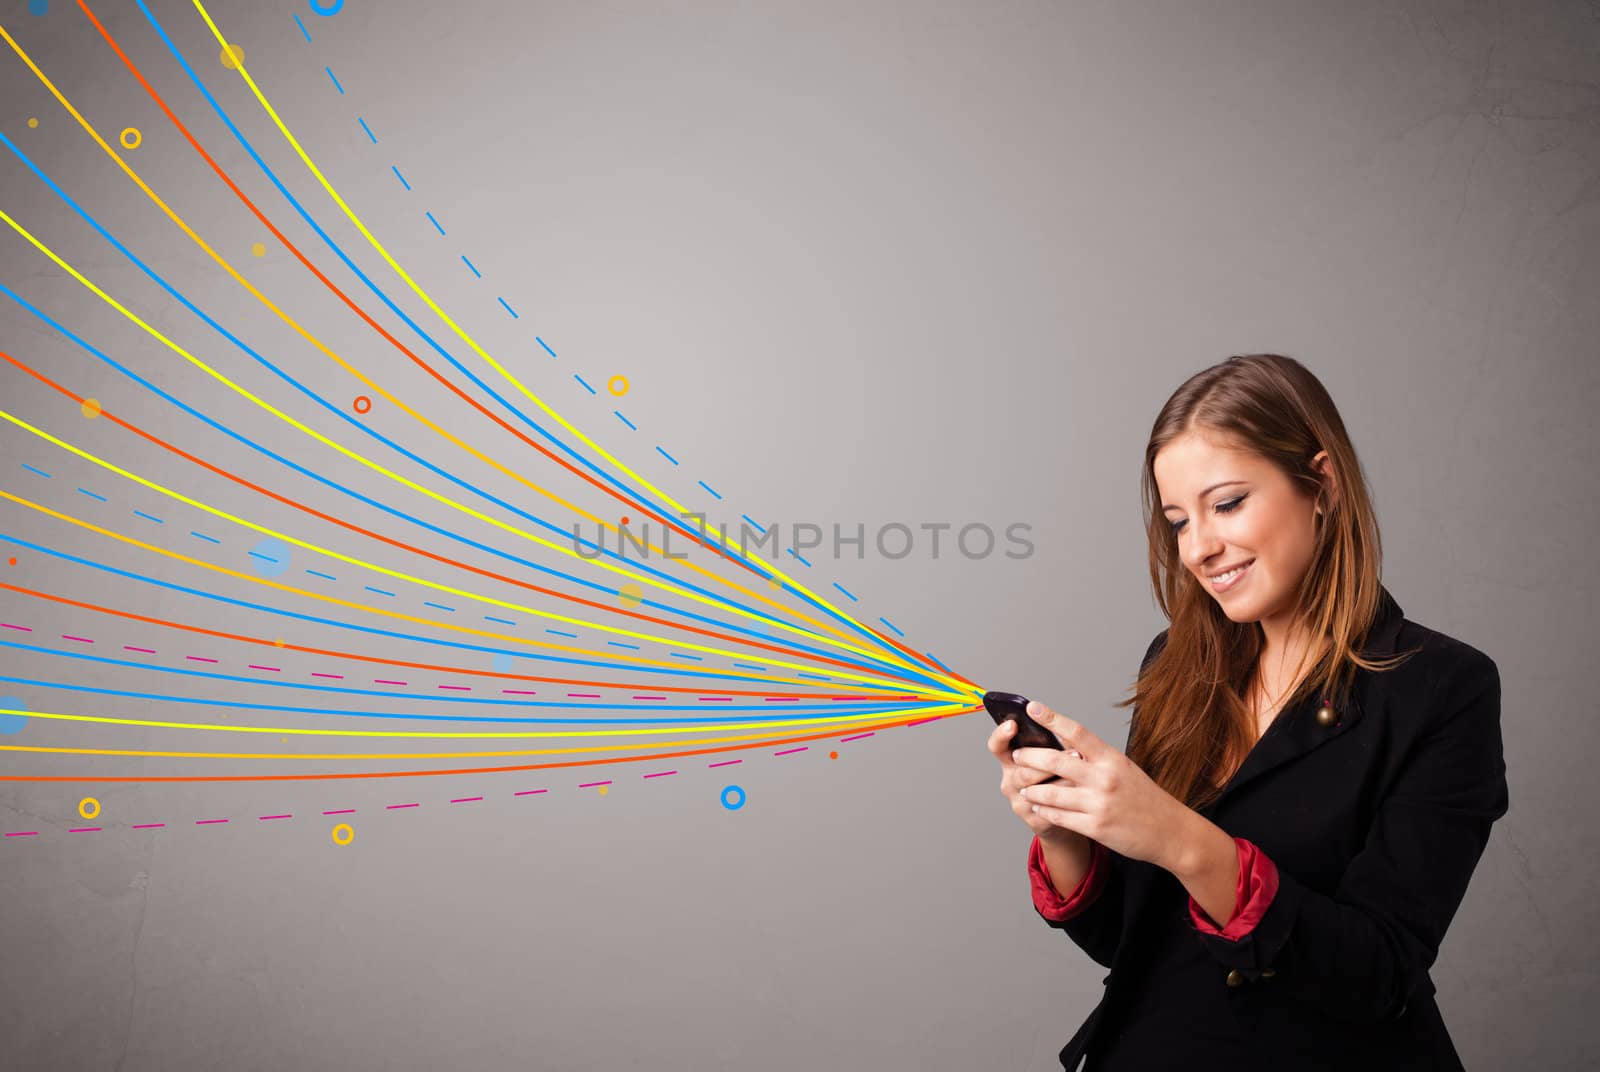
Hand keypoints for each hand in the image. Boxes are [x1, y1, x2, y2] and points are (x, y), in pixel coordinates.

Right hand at [986, 714, 1087, 839]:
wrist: (1066, 813)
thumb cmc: (1058, 777)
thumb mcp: (1052, 755)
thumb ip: (1052, 741)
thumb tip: (1061, 724)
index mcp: (1011, 760)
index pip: (997, 745)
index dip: (1001, 735)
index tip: (1012, 724)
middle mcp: (1010, 780)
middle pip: (1021, 767)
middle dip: (1047, 758)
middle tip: (1073, 752)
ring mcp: (1019, 801)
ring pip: (1034, 787)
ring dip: (1059, 777)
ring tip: (1079, 771)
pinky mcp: (1032, 818)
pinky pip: (1047, 807)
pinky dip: (1064, 797)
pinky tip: (1077, 792)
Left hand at [1007, 699, 1193, 871]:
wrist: (1171, 831)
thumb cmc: (1145, 797)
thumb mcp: (1124, 768)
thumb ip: (1096, 758)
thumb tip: (1065, 743)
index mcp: (1111, 759)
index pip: (1077, 732)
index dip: (1052, 718)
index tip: (1032, 707)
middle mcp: (1104, 778)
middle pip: (1056, 760)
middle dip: (1030, 756)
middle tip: (1017, 754)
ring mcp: (1099, 803)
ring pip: (1051, 791)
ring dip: (1032, 788)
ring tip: (1023, 785)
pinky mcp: (1096, 827)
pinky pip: (1060, 816)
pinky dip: (1044, 810)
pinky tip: (1037, 805)